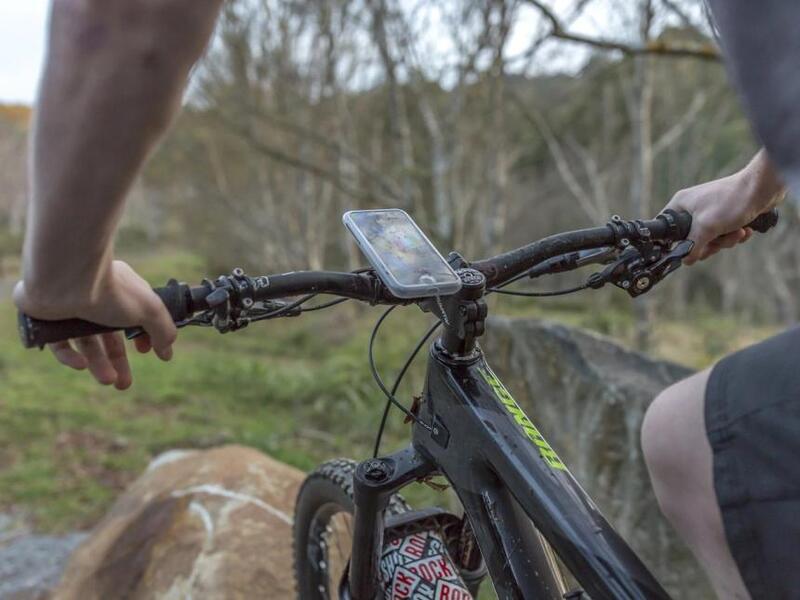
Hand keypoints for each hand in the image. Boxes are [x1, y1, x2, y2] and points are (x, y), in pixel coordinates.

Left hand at [13, 260, 176, 389]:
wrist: (66, 281)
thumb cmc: (111, 291)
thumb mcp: (150, 311)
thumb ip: (164, 331)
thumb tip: (167, 352)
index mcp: (121, 290)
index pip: (133, 317)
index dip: (141, 337)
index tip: (147, 352)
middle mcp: (96, 298)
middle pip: (108, 337)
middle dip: (118, 362)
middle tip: (123, 385)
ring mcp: (71, 309)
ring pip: (86, 343)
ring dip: (98, 364)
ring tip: (108, 381)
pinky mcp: (48, 320)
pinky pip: (59, 344)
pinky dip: (70, 357)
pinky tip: (81, 365)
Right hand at [664, 161, 784, 264]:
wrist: (763, 188)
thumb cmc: (731, 201)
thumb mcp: (706, 227)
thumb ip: (692, 246)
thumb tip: (686, 260)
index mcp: (680, 206)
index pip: (667, 230)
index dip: (675, 243)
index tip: (689, 248)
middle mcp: (692, 209)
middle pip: (691, 240)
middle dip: (710, 244)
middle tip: (719, 239)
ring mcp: (708, 213)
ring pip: (710, 240)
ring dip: (726, 240)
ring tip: (738, 231)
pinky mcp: (725, 216)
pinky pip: (723, 235)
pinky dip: (734, 235)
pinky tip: (744, 229)